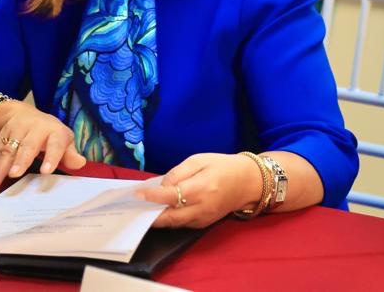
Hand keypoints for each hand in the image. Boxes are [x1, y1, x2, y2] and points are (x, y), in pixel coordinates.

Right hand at [0, 101, 85, 186]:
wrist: (23, 114)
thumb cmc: (49, 133)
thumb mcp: (63, 140)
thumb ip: (70, 154)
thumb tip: (80, 163)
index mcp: (54, 131)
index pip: (55, 144)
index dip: (51, 157)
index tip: (46, 171)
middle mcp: (35, 129)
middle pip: (28, 145)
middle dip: (22, 160)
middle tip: (16, 174)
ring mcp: (16, 131)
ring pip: (9, 148)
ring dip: (2, 165)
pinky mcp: (2, 136)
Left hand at [137, 153, 262, 228]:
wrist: (247, 182)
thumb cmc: (223, 166)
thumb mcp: (200, 160)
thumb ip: (179, 172)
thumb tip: (161, 185)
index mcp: (202, 187)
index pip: (171, 195)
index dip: (152, 196)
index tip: (137, 194)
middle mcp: (202, 207)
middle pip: (170, 218)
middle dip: (150, 215)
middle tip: (135, 208)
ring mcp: (203, 218)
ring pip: (174, 224)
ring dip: (158, 219)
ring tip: (144, 210)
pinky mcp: (204, 224)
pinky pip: (182, 224)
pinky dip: (170, 219)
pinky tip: (162, 210)